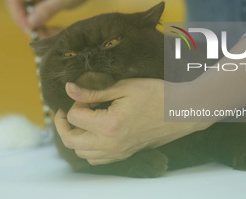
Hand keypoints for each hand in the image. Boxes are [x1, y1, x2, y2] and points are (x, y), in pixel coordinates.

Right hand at [6, 0, 101, 34]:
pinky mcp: (44, 4)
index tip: (30, 29)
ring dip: (40, 29)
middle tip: (45, 38)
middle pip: (21, 11)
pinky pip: (40, 19)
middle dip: (31, 26)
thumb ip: (48, 9)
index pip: (14, 0)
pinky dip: (47, 27)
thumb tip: (30, 23)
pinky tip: (59, 31)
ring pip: (31, 18)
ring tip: (57, 35)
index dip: (18, 16)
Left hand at [54, 79, 210, 164]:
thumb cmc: (157, 95)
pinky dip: (88, 148)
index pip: (75, 117)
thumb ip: (94, 91)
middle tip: (67, 109)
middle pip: (71, 141)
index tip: (85, 94)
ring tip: (82, 120)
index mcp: (109, 125)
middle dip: (63, 124)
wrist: (182, 111)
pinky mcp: (125, 154)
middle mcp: (111, 144)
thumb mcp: (125, 87)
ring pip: (82, 153)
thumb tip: (69, 89)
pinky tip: (95, 132)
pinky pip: (97, 159)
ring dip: (75, 136)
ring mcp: (118, 152)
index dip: (75, 102)